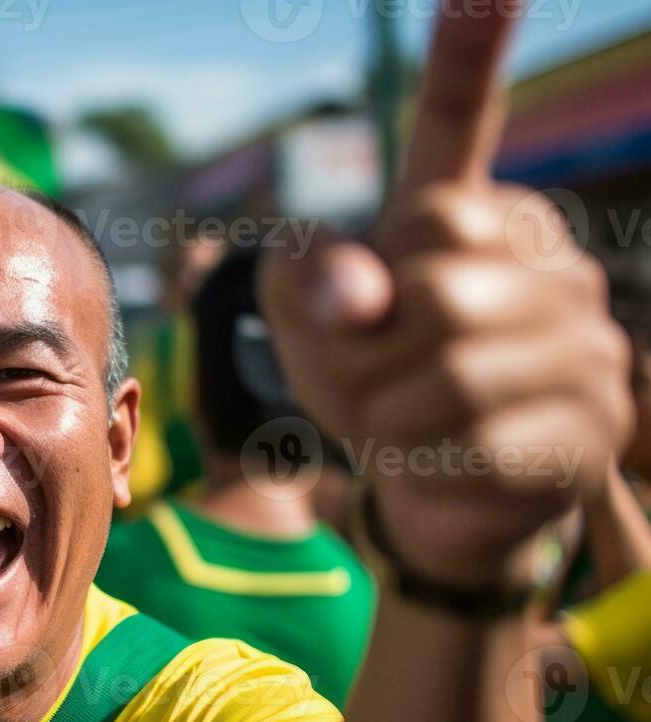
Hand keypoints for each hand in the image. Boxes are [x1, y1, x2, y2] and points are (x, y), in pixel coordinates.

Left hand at [260, 3, 632, 587]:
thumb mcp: (306, 329)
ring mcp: (587, 342)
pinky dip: (426, 459)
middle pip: (425, 281)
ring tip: (402, 421)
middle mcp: (548, 263)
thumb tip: (356, 288)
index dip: (463, 59)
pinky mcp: (592, 423)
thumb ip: (304, 279)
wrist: (433, 486)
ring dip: (388, 411)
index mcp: (475, 219)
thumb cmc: (370, 383)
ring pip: (452, 367)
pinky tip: (442, 457)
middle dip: (364, 350)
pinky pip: (478, 436)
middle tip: (371, 379)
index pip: (453, 133)